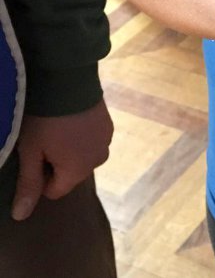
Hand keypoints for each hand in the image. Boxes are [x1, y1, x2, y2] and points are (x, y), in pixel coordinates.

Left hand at [12, 99, 112, 220]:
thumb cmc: (45, 120)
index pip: (55, 191)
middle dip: (58, 164)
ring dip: (72, 149)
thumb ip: (28, 184)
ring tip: (57, 129)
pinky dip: (82, 136)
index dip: (40, 178)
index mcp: (78, 170)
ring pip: (84, 156)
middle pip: (72, 174)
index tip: (32, 158)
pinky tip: (71, 120)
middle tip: (43, 142)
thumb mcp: (30, 151)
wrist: (69, 80)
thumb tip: (21, 216)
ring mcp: (106, 140)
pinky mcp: (109, 124)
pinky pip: (93, 140)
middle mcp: (98, 160)